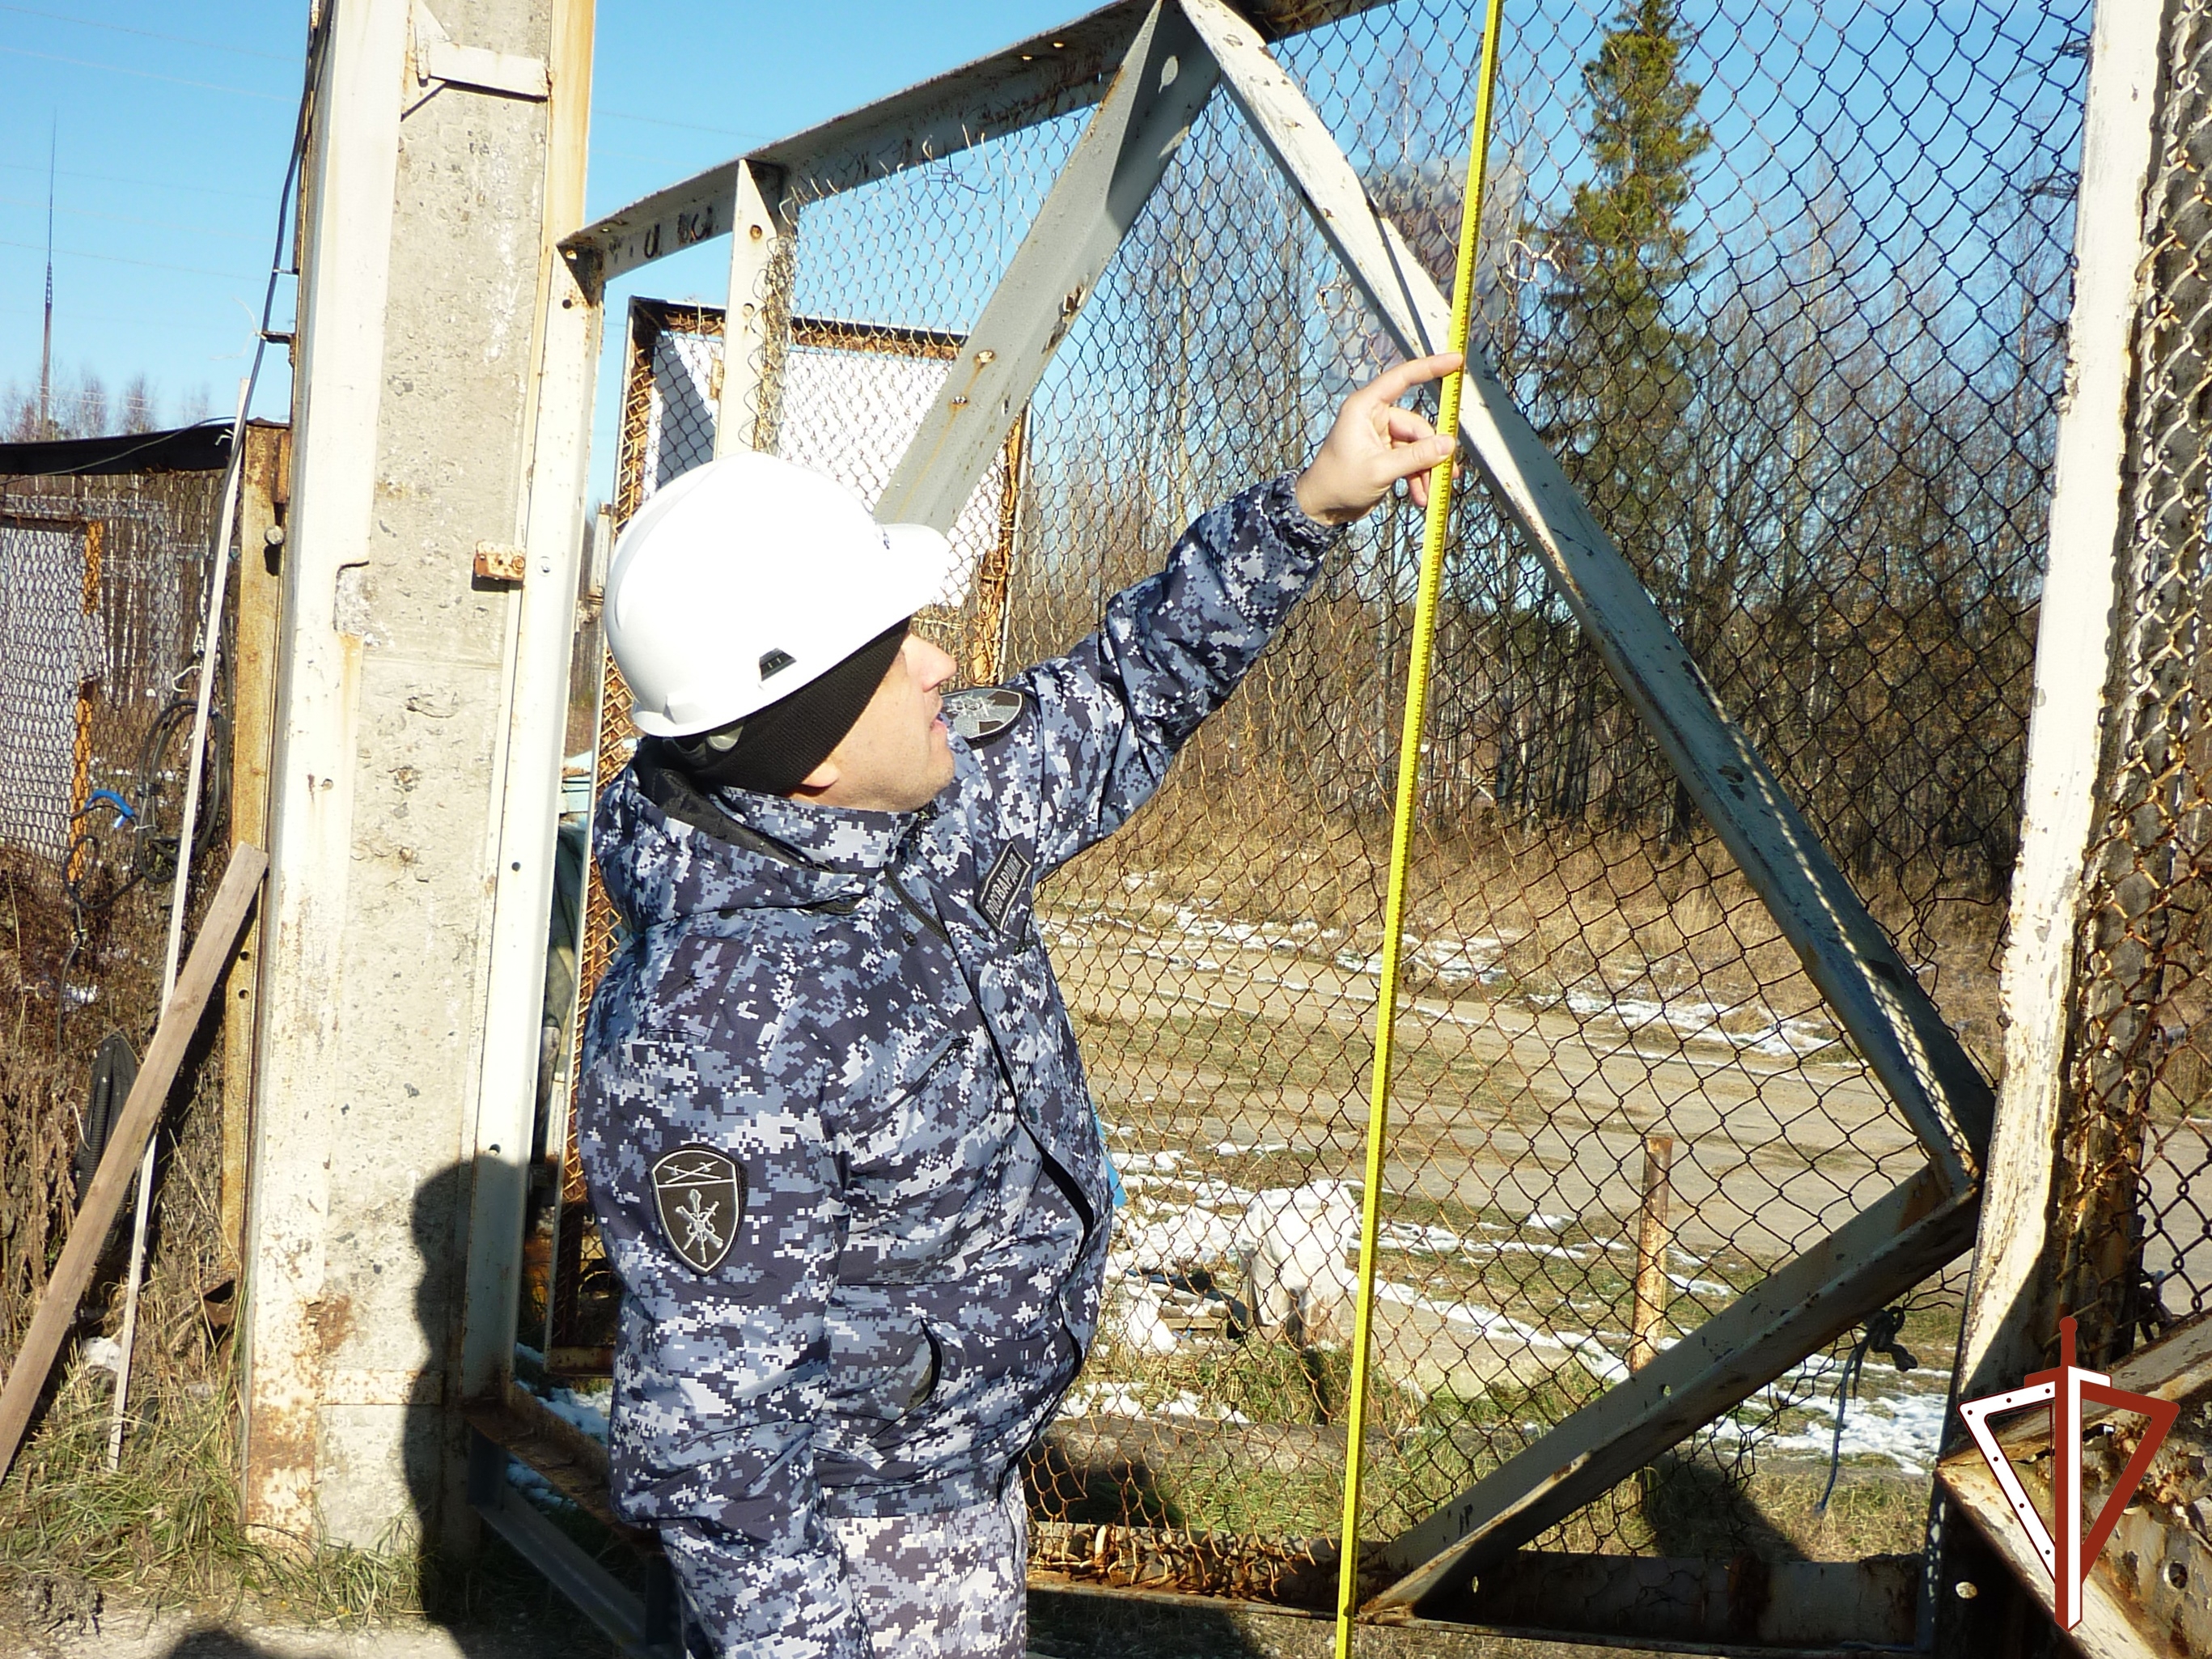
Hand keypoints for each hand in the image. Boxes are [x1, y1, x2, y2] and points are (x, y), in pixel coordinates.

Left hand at [1292, 352, 1461, 526]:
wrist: (1322, 508)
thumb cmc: (1338, 483)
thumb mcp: (1380, 470)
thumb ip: (1416, 457)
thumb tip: (1448, 444)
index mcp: (1365, 408)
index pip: (1402, 378)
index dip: (1430, 367)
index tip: (1455, 360)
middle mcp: (1374, 417)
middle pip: (1418, 426)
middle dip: (1432, 453)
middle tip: (1445, 475)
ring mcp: (1381, 436)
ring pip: (1418, 447)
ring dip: (1427, 470)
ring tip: (1431, 493)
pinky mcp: (1386, 454)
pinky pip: (1411, 460)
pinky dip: (1418, 477)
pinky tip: (1421, 497)